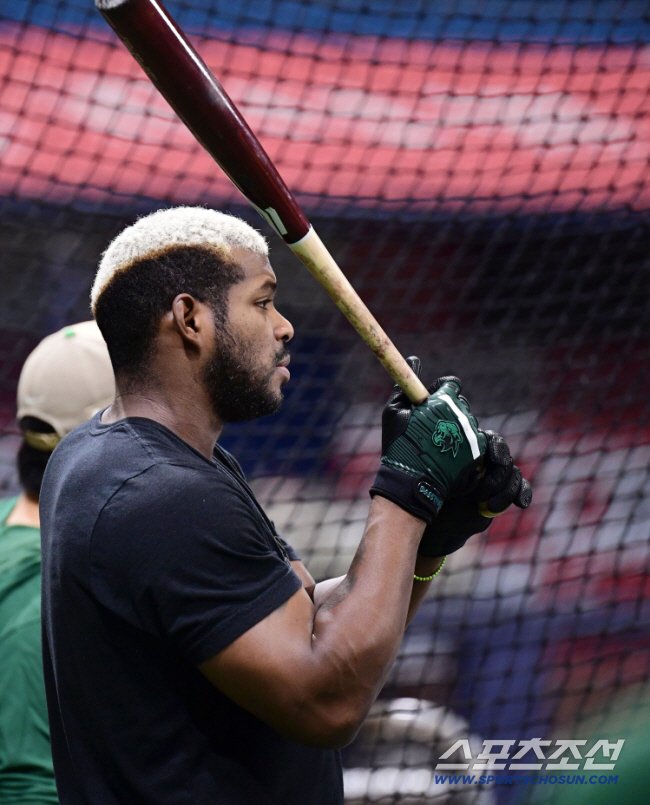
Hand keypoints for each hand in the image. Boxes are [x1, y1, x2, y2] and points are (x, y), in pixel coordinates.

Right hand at [369, 357, 486, 522]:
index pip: (451, 385)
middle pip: (460, 404)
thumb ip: (406, 383)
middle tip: (431, 427)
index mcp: (443, 400)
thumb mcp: (395, 411)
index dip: (441, 391)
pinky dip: (464, 445)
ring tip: (438, 445)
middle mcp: (461, 414)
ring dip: (456, 429)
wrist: (413, 481)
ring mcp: (472, 433)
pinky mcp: (478, 452)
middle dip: (448, 411)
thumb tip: (413, 359)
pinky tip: (449, 455)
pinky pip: (475, 441)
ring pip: (468, 423)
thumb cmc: (400, 444)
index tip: (431, 402)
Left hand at [418, 430, 532, 556]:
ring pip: (513, 475)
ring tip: (490, 507)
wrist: (441, 520)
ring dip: (506, 492)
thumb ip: (444, 468)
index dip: (496, 448)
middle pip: (504, 459)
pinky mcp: (504, 490)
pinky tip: (520, 504)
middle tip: (481, 496)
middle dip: (497, 479)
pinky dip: (522, 494)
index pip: (490, 440)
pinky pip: (520, 488)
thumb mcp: (435, 480)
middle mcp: (485, 458)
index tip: (494, 459)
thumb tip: (445, 455)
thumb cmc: (433, 495)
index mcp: (469, 448)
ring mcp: (496, 474)